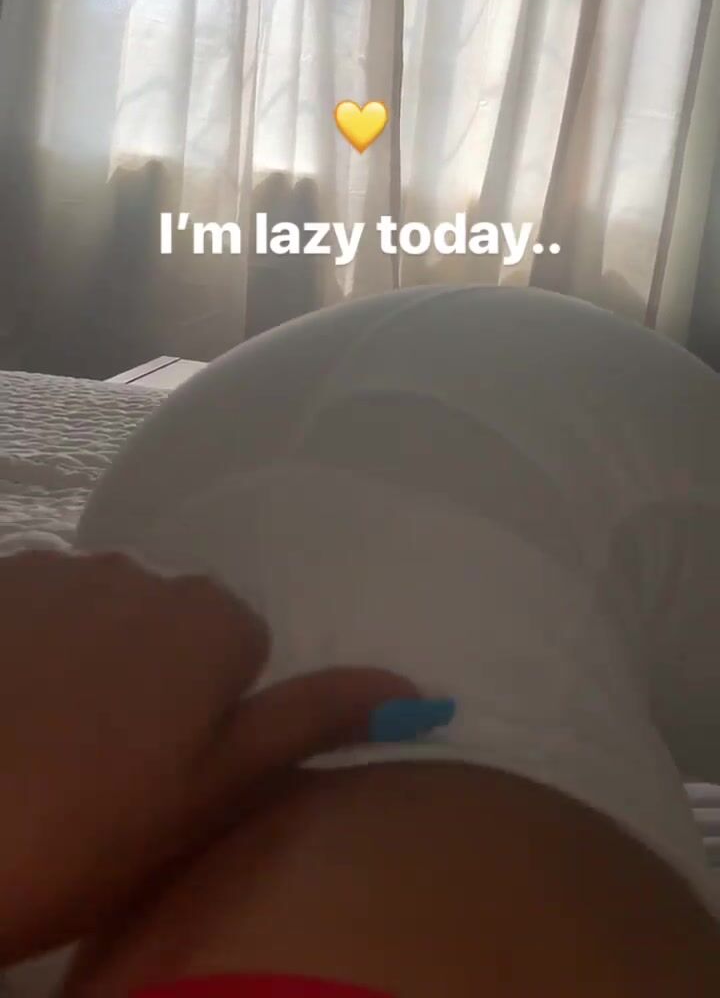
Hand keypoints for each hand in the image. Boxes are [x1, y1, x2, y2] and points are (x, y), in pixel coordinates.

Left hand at [0, 549, 416, 963]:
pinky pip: (35, 601)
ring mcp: (58, 565)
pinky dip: (28, 641)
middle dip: (156, 676)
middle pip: (172, 621)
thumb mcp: (215, 792)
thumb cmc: (91, 827)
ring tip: (48, 740)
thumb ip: (313, 722)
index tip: (169, 773)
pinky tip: (7, 705)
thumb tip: (422, 693)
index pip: (240, 649)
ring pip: (102, 609)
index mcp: (209, 618)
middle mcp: (141, 568)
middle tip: (110, 767)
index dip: (210, 716)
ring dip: (90, 655)